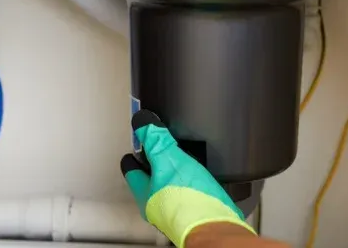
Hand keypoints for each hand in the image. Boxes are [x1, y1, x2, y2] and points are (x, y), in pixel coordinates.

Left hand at [120, 110, 254, 247]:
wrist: (215, 225)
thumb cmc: (188, 201)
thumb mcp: (169, 161)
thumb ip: (156, 141)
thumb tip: (143, 123)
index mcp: (145, 192)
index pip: (131, 169)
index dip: (133, 154)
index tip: (135, 144)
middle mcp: (158, 204)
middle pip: (149, 180)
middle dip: (152, 165)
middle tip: (155, 151)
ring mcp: (176, 209)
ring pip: (169, 186)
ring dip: (173, 174)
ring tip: (178, 161)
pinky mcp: (195, 209)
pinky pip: (188, 192)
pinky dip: (191, 182)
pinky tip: (199, 178)